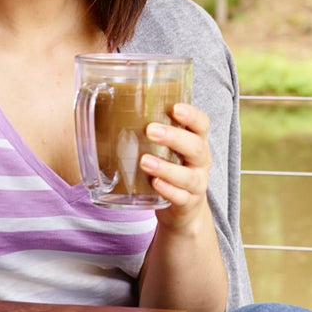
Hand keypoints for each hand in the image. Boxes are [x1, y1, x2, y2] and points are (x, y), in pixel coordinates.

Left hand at [139, 103, 211, 231]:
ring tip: (144, 161)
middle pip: (196, 147)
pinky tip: (154, 184)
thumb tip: (109, 104)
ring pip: (187, 175)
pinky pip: (181, 197)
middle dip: (173, 137)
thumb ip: (151, 129)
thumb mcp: (166, 146)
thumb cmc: (170, 166)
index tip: (175, 108)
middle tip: (150, 130)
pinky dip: (168, 190)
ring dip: (165, 168)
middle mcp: (200, 161)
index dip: (192, 115)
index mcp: (196, 141)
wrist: (183, 207)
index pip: (202, 124)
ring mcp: (196, 183)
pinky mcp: (188, 202)